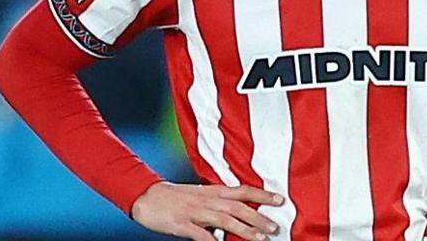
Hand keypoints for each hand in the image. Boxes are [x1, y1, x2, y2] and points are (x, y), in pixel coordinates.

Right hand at [131, 181, 284, 239]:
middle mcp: (206, 199)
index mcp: (212, 191)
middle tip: (275, 227)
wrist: (146, 196)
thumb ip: (218, 203)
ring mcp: (195, 212)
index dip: (261, 195)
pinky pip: (200, 234)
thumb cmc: (174, 197)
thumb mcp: (199, 195)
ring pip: (224, 220)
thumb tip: (238, 214)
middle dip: (258, 217)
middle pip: (237, 207)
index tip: (280, 199)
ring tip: (261, 238)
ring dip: (244, 229)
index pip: (241, 190)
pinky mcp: (183, 224)